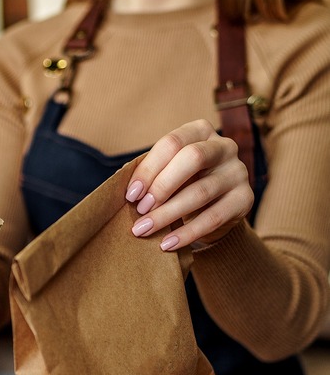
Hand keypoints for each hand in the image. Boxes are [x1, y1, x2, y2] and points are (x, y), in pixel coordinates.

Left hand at [126, 119, 253, 250]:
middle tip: (140, 209)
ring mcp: (238, 172)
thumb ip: (151, 173)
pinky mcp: (245, 199)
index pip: (172, 143)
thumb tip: (129, 191)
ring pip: (201, 192)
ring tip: (144, 229)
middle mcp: (224, 147)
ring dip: (168, 213)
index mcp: (200, 131)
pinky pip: (214, 217)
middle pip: (193, 158)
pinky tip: (167, 243)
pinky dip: (187, 233)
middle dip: (161, 185)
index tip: (131, 194)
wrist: (213, 208)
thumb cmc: (181, 183)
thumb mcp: (167, 171)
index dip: (149, 168)